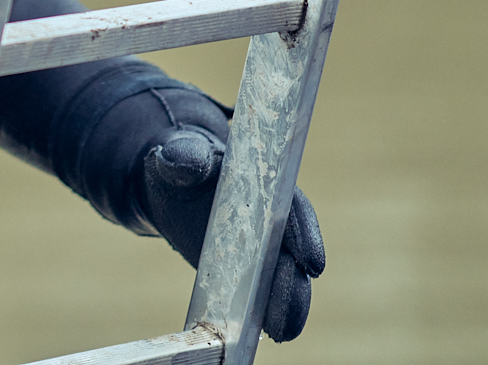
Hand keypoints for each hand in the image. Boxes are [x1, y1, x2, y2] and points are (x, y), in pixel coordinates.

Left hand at [134, 125, 325, 341]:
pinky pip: (265, 290)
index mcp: (263, 182)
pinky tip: (270, 332)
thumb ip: (184, 156)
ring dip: (288, 304)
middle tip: (293, 310)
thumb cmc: (182, 162)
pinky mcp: (249, 267)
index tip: (311, 262)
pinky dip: (269, 312)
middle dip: (294, 281)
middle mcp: (271, 216)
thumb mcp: (180, 156)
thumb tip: (183, 159)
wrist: (176, 181)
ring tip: (285, 331)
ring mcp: (263, 244)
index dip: (304, 234)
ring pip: (283, 275)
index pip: (291, 207)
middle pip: (292, 250)